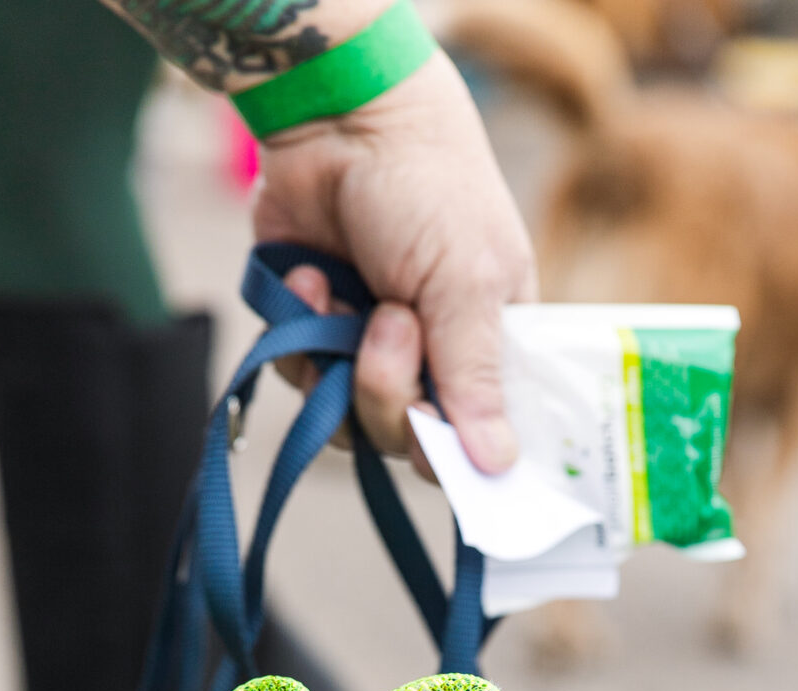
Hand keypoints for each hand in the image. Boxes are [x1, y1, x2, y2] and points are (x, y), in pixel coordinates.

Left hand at [251, 49, 535, 474]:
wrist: (340, 117)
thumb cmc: (427, 188)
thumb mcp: (467, 283)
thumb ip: (476, 378)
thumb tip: (499, 466)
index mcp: (486, 349)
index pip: (473, 441)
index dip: (447, 446)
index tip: (430, 423)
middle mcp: (428, 359)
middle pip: (400, 441)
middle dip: (385, 392)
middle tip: (388, 323)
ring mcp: (365, 349)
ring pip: (344, 424)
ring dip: (335, 367)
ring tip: (344, 297)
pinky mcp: (311, 332)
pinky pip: (298, 382)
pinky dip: (298, 336)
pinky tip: (310, 278)